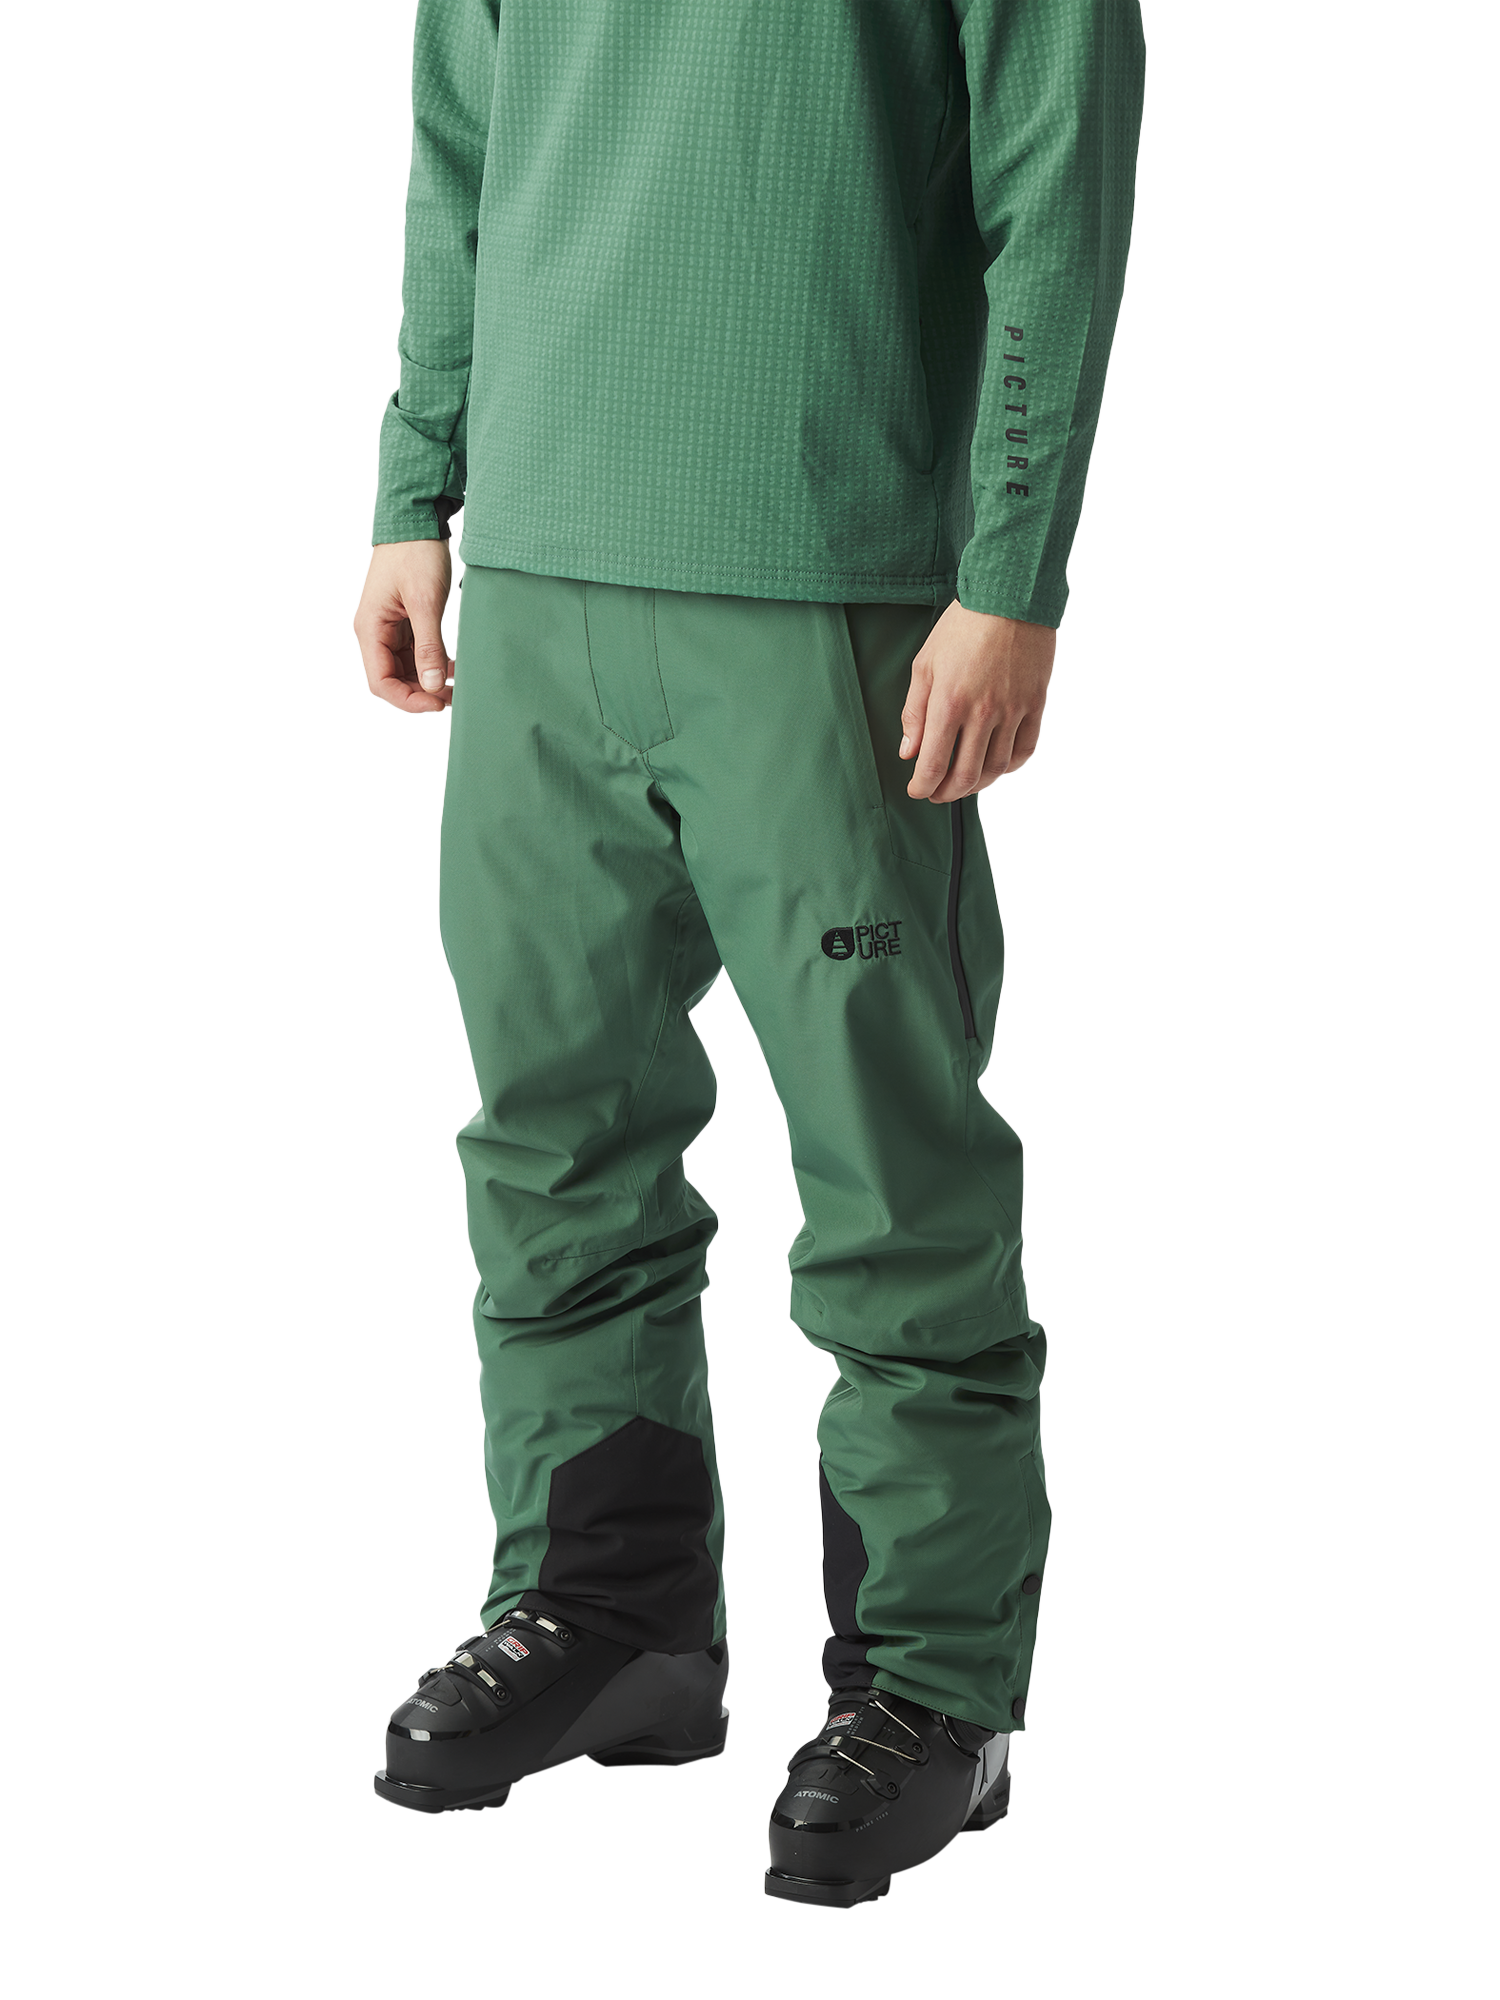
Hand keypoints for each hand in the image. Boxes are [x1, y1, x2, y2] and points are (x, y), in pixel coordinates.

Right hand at [353, 540, 454, 712]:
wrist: (417, 518)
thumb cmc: (415, 553)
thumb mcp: (425, 602)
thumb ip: (428, 647)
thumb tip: (432, 686)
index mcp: (370, 629)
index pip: (381, 682)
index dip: (408, 700)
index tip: (437, 704)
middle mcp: (375, 631)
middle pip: (392, 679)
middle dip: (421, 693)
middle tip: (454, 698)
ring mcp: (389, 627)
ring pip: (405, 668)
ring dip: (428, 680)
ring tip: (458, 686)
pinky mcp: (404, 621)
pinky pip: (415, 652)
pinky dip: (433, 663)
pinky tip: (454, 667)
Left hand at [900, 601, 1055, 801]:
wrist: (1010, 597)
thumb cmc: (962, 626)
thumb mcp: (925, 664)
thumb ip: (914, 712)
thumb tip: (909, 752)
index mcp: (949, 703)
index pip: (934, 764)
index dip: (922, 786)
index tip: (916, 791)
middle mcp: (983, 712)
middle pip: (966, 774)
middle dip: (947, 793)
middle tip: (937, 794)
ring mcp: (1013, 710)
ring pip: (997, 767)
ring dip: (978, 785)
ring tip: (964, 784)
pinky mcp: (1035, 704)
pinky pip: (1025, 749)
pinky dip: (1009, 767)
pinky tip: (996, 766)